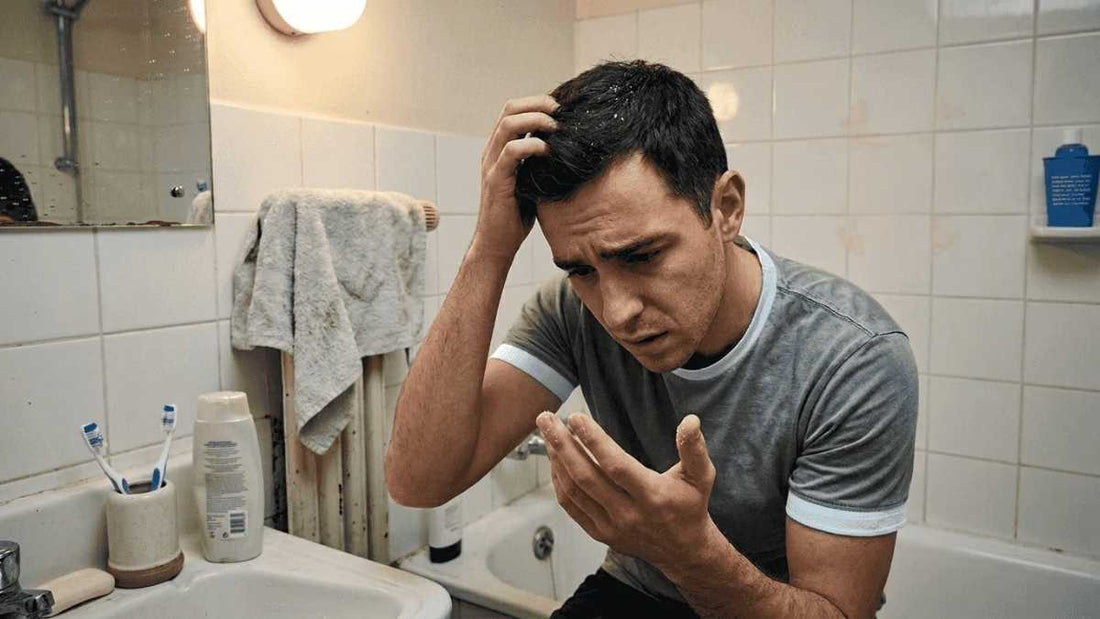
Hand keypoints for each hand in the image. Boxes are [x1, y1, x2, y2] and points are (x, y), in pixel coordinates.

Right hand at [473, 96, 558, 261]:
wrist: (497, 243)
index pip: (514, 109)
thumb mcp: (532, 180)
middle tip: (563, 112)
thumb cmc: (517, 215)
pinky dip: (533, 145)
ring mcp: (492, 163)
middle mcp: (492, 150)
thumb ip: (540, 161)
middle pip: (510, 108)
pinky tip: (548, 151)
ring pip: (509, 123)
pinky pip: (511, 152)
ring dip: (537, 119)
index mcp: (499, 148)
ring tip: (557, 128)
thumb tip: (570, 147)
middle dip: (540, 104)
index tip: (562, 109)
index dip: (538, 102)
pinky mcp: (496, 180)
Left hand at [536, 411, 719, 571]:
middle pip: (586, 476)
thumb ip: (694, 448)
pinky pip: (571, 506)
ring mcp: (611, 526)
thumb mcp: (701, 476)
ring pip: (574, 490)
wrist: (683, 550)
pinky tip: (554, 460)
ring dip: (556, 460)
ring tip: (548, 433)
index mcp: (652, 496)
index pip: (616, 465)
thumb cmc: (690, 507)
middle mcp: (628, 513)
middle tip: (547, 419)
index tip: (576, 417)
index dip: (594, 440)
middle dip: (562, 444)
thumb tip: (690, 420)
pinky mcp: (600, 533)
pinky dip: (558, 481)